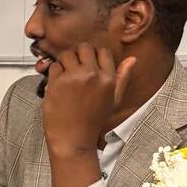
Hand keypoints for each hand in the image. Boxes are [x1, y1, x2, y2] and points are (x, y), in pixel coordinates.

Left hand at [41, 44, 136, 161]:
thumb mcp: (113, 100)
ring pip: (66, 54)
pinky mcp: (57, 82)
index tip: (88, 65)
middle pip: (83, 48)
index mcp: (108, 79)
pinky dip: (53, 73)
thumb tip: (132, 59)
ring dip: (64, 63)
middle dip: (78, 55)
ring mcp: (73, 77)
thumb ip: (122, 78)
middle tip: (75, 68)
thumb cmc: (92, 121)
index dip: (94, 56)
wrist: (73, 139)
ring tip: (65, 77)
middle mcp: (92, 75)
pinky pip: (53, 66)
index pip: (102, 51)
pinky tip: (58, 86)